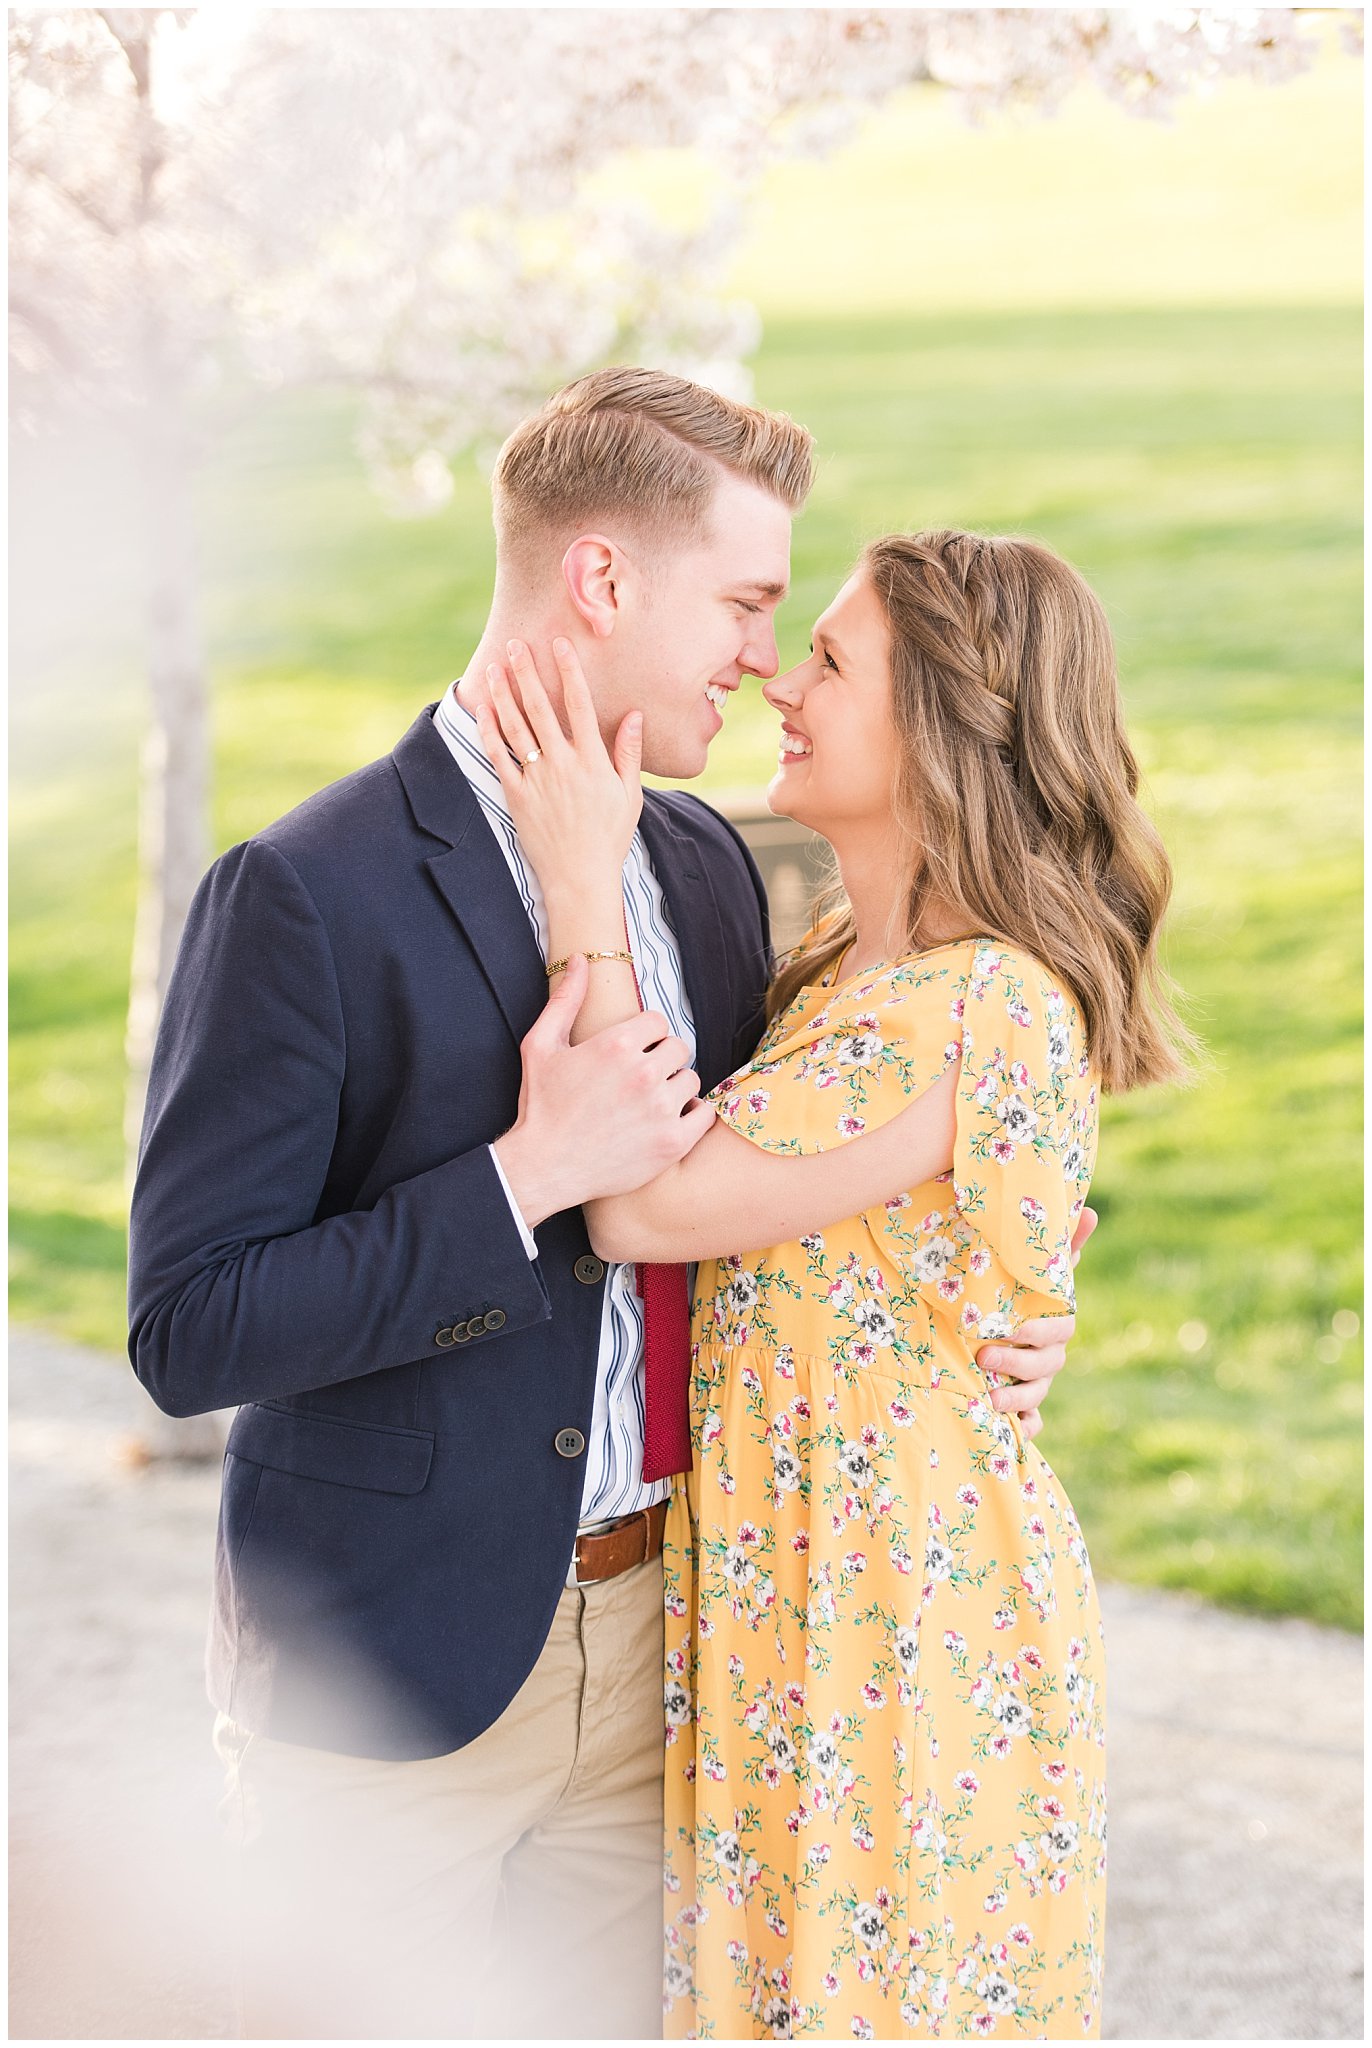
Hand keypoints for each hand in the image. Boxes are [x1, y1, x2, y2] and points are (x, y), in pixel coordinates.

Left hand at [474, 637, 642, 898]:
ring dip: (504, 694)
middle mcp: (562, 764)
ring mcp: (537, 779)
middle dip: (526, 673)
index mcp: (593, 761)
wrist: (580, 878)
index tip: (559, 644)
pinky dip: (490, 731)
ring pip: (515, 727)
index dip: (569, 671)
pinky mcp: (517, 796)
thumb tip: (635, 715)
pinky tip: (485, 709)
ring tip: (495, 667)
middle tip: (516, 644)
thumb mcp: (629, 795)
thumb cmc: (609, 837)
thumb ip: (629, 753)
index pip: (579, 705)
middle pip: (540, 708)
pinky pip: (499, 757)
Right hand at [492, 954, 713, 1228]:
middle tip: (639, 1078)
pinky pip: (704, 1114)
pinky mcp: (672, 1142)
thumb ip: (565, 999)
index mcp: (616, 1045)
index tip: (631, 1053)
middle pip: (678, 1048)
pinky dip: (692, 1115)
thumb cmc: (540, 1106)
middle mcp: (643, 1074)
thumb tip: (580, 960)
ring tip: (649, 1102)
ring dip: (674, 1087)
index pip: (658, 1022)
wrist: (543, 1167)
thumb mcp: (540, 1045)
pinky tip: (668, 1120)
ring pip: (690, 1079)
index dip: (645, 1036)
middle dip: (661, 1059)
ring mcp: (661, 1110)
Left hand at [973, 1211, 1094, 1438]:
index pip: (1059, 1330)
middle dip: (1018, 1364)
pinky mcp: (1023, 1407)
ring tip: (991, 1398)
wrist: (992, 1322)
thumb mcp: (1035, 1270)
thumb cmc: (1019, 1293)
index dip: (1040, 1331)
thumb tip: (1089, 1208)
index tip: (1018, 1328)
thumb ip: (1061, 1244)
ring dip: (1017, 1400)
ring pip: (1037, 1397)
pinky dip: (1024, 1429)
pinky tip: (1013, 1431)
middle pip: (1045, 1366)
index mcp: (1054, 1324)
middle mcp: (1049, 1356)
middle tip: (985, 1356)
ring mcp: (1037, 1383)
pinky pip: (1030, 1425)